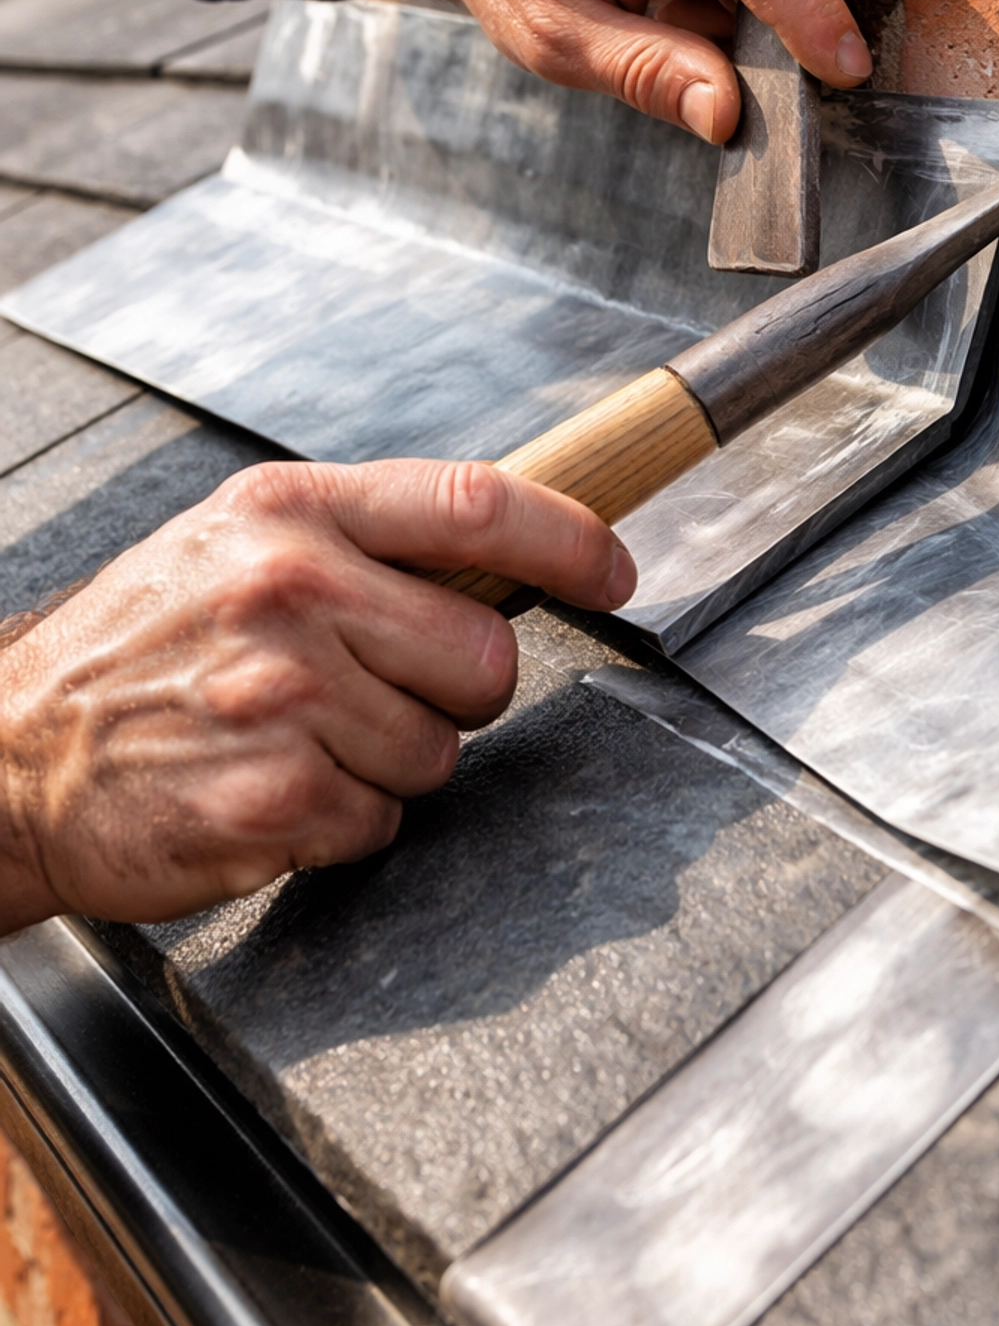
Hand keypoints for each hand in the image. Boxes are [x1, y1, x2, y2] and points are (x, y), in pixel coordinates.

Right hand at [0, 459, 634, 933]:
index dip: (569, 542)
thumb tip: (506, 551)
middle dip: (453, 689)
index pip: (476, 503)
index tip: (612, 571)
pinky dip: (342, 823)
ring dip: (387, 762)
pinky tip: (271, 791)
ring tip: (295, 739)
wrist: (13, 757)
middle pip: (483, 654)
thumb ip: (363, 537)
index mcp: (289, 511)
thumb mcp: (233, 542)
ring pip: (440, 750)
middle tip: (369, 691)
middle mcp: (289, 590)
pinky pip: (384, 820)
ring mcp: (284, 696)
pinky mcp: (277, 796)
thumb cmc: (140, 650)